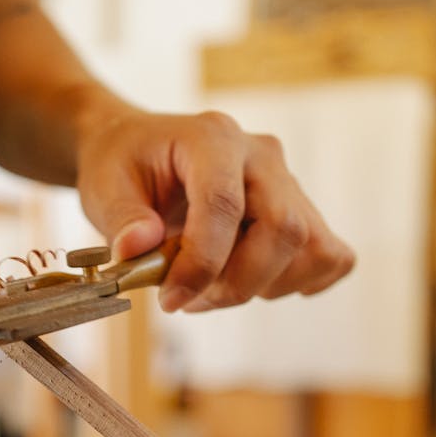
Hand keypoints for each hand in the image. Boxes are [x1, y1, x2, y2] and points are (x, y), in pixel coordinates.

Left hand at [75, 108, 354, 311]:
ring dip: (263, 286)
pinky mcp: (300, 210)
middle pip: (285, 228)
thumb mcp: (104, 187)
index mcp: (212, 138)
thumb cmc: (123, 165)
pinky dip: (300, 281)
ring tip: (211, 289)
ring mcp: (286, 182)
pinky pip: (331, 255)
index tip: (171, 298)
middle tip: (189, 298)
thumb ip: (122, 219)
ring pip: (312, 247)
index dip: (202, 263)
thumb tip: (139, 249)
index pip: (224, 204)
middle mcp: (260, 155)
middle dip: (238, 282)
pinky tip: (253, 282)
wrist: (139, 150)